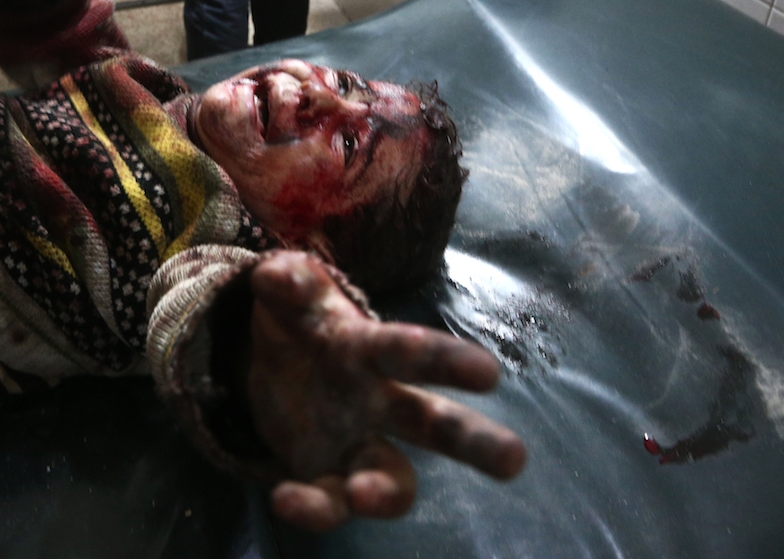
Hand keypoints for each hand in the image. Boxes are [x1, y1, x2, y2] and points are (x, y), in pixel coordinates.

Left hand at [247, 252, 525, 530]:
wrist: (269, 368)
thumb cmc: (298, 323)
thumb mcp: (290, 296)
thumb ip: (285, 282)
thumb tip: (278, 275)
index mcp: (370, 350)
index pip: (409, 352)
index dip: (445, 360)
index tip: (489, 372)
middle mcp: (379, 401)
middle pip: (435, 423)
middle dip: (475, 440)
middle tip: (514, 459)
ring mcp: (356, 445)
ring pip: (391, 479)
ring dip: (384, 493)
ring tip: (363, 494)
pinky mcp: (326, 478)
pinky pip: (327, 503)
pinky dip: (312, 508)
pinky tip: (284, 499)